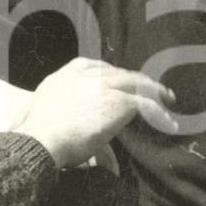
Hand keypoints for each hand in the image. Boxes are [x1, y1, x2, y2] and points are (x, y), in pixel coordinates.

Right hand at [14, 58, 178, 168]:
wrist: (39, 138)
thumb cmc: (37, 134)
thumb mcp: (47, 114)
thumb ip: (66, 116)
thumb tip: (75, 131)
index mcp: (67, 74)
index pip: (97, 68)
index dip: (113, 75)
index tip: (121, 84)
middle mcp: (87, 75)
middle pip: (119, 73)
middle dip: (136, 81)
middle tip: (151, 91)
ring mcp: (103, 85)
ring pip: (136, 83)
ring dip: (153, 92)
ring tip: (166, 99)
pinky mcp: (118, 101)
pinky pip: (145, 104)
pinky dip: (158, 112)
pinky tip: (168, 121)